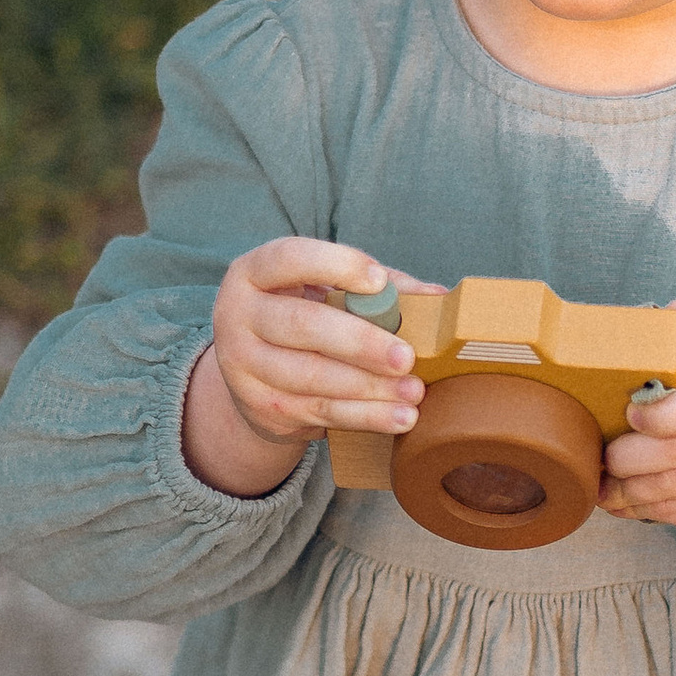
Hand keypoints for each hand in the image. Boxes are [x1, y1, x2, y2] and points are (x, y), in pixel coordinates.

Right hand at [180, 240, 436, 499]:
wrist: (254, 372)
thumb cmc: (304, 316)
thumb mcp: (325, 291)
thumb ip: (377, 288)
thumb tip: (438, 296)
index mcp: (254, 271)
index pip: (289, 258)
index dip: (336, 265)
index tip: (379, 281)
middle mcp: (237, 314)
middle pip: (301, 325)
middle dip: (360, 343)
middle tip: (407, 357)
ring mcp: (242, 364)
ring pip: (311, 377)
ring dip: (368, 388)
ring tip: (413, 393)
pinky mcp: (259, 405)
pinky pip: (317, 410)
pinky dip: (363, 416)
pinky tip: (397, 417)